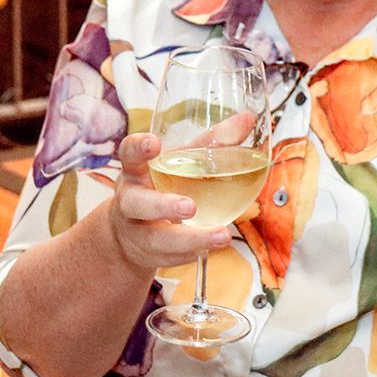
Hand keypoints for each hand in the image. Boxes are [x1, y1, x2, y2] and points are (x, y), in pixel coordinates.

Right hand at [102, 133, 230, 271]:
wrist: (130, 233)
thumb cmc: (162, 184)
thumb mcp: (180, 161)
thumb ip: (211, 141)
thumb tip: (247, 119)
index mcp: (136, 170)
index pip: (128, 153)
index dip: (138, 148)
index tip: (152, 143)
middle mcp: (131, 200)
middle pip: (137, 203)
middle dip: (163, 206)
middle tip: (189, 206)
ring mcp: (137, 231)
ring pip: (157, 239)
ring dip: (190, 239)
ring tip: (221, 236)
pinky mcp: (149, 255)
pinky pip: (171, 258)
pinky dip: (194, 253)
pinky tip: (214, 248)